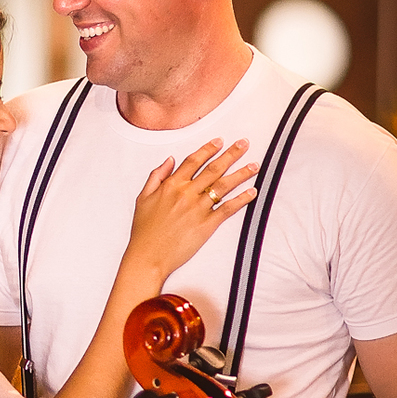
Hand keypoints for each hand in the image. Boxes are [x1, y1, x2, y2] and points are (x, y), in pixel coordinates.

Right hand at [129, 138, 256, 277]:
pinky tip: (252, 192)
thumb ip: (156, 176)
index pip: (193, 161)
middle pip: (213, 169)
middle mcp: (186, 194)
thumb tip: (169, 160)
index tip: (220, 141)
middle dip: (231, 154)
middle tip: (244, 144)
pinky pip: (228, 208)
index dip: (208, 149)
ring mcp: (198, 209)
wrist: (148, 256)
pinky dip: (241, 199)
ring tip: (254, 165)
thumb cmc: (144, 231)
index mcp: (171, 186)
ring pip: (224, 186)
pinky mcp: (207, 225)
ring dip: (241, 174)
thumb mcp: (143, 198)